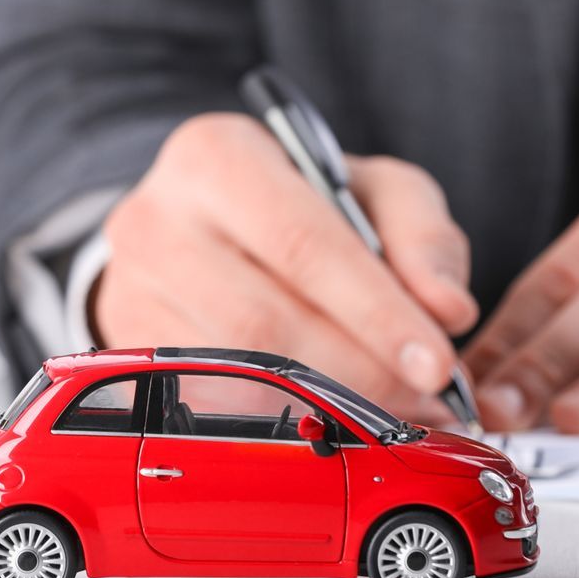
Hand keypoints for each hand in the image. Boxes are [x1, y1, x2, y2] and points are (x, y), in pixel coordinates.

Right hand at [93, 113, 477, 422]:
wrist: (200, 224)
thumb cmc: (299, 204)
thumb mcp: (370, 190)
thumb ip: (423, 236)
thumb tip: (449, 311)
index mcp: (216, 157)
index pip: (302, 244)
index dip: (377, 312)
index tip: (438, 363)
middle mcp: (155, 221)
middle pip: (265, 322)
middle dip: (360, 371)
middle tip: (426, 399)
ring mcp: (130, 292)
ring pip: (237, 376)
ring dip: (328, 404)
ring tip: (393, 409)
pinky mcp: (129, 351)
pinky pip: (213, 407)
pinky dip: (285, 420)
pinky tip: (333, 415)